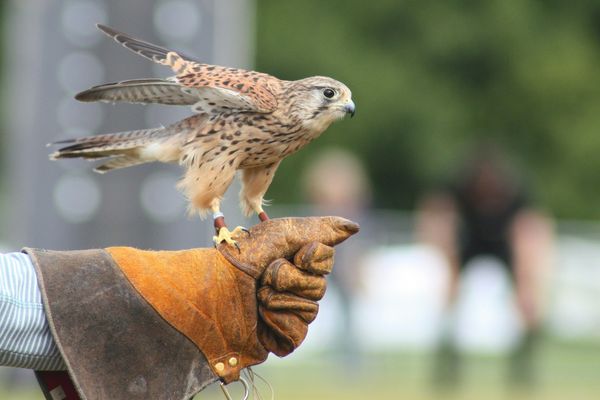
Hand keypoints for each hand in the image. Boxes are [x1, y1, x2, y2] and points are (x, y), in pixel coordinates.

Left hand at [108, 216, 358, 382]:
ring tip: (255, 296)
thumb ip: (321, 230)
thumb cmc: (240, 258)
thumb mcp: (281, 234)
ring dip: (278, 298)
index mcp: (294, 259)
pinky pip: (298, 330)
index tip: (293, 253)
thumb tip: (355, 227)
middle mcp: (295, 284)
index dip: (311, 256)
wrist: (209, 292)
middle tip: (264, 275)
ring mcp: (289, 311)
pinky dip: (276, 320)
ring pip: (310, 308)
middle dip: (289, 277)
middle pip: (319, 284)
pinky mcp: (282, 336)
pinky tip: (259, 316)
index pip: (325, 258)